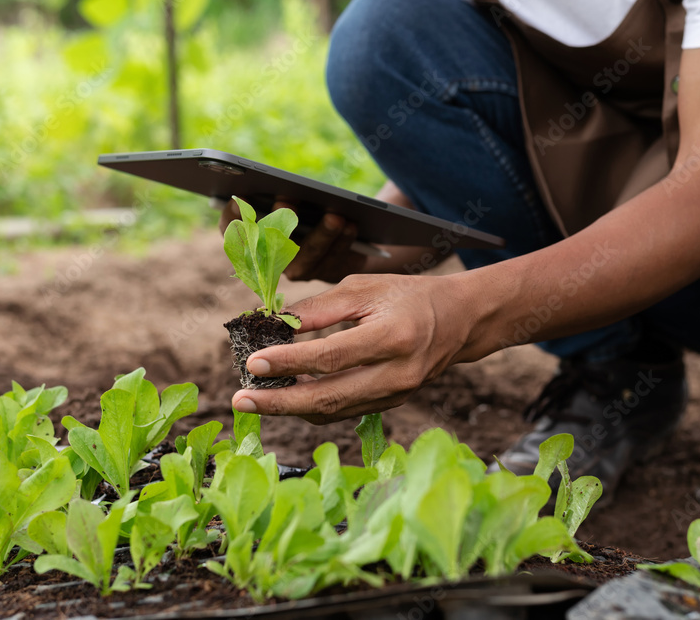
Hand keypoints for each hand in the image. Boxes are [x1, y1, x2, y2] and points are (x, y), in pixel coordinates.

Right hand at [218, 198, 366, 282]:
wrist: (348, 235)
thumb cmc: (309, 208)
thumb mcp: (292, 199)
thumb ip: (281, 197)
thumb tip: (281, 191)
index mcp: (254, 239)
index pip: (232, 230)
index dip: (233, 216)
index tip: (240, 195)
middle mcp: (272, 261)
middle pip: (271, 246)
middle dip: (280, 221)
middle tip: (286, 201)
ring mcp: (300, 269)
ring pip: (309, 254)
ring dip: (322, 234)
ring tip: (334, 215)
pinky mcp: (327, 272)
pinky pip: (335, 259)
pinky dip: (343, 240)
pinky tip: (351, 224)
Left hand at [229, 272, 479, 423]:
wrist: (459, 321)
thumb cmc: (408, 296)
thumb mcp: (364, 288)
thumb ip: (319, 309)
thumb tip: (273, 326)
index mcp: (393, 336)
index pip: (330, 357)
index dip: (289, 363)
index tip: (253, 363)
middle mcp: (397, 374)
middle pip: (329, 398)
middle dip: (279, 403)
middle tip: (240, 401)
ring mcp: (395, 395)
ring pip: (333, 411)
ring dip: (290, 408)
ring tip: (254, 399)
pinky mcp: (390, 405)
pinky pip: (343, 412)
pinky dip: (311, 407)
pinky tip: (285, 397)